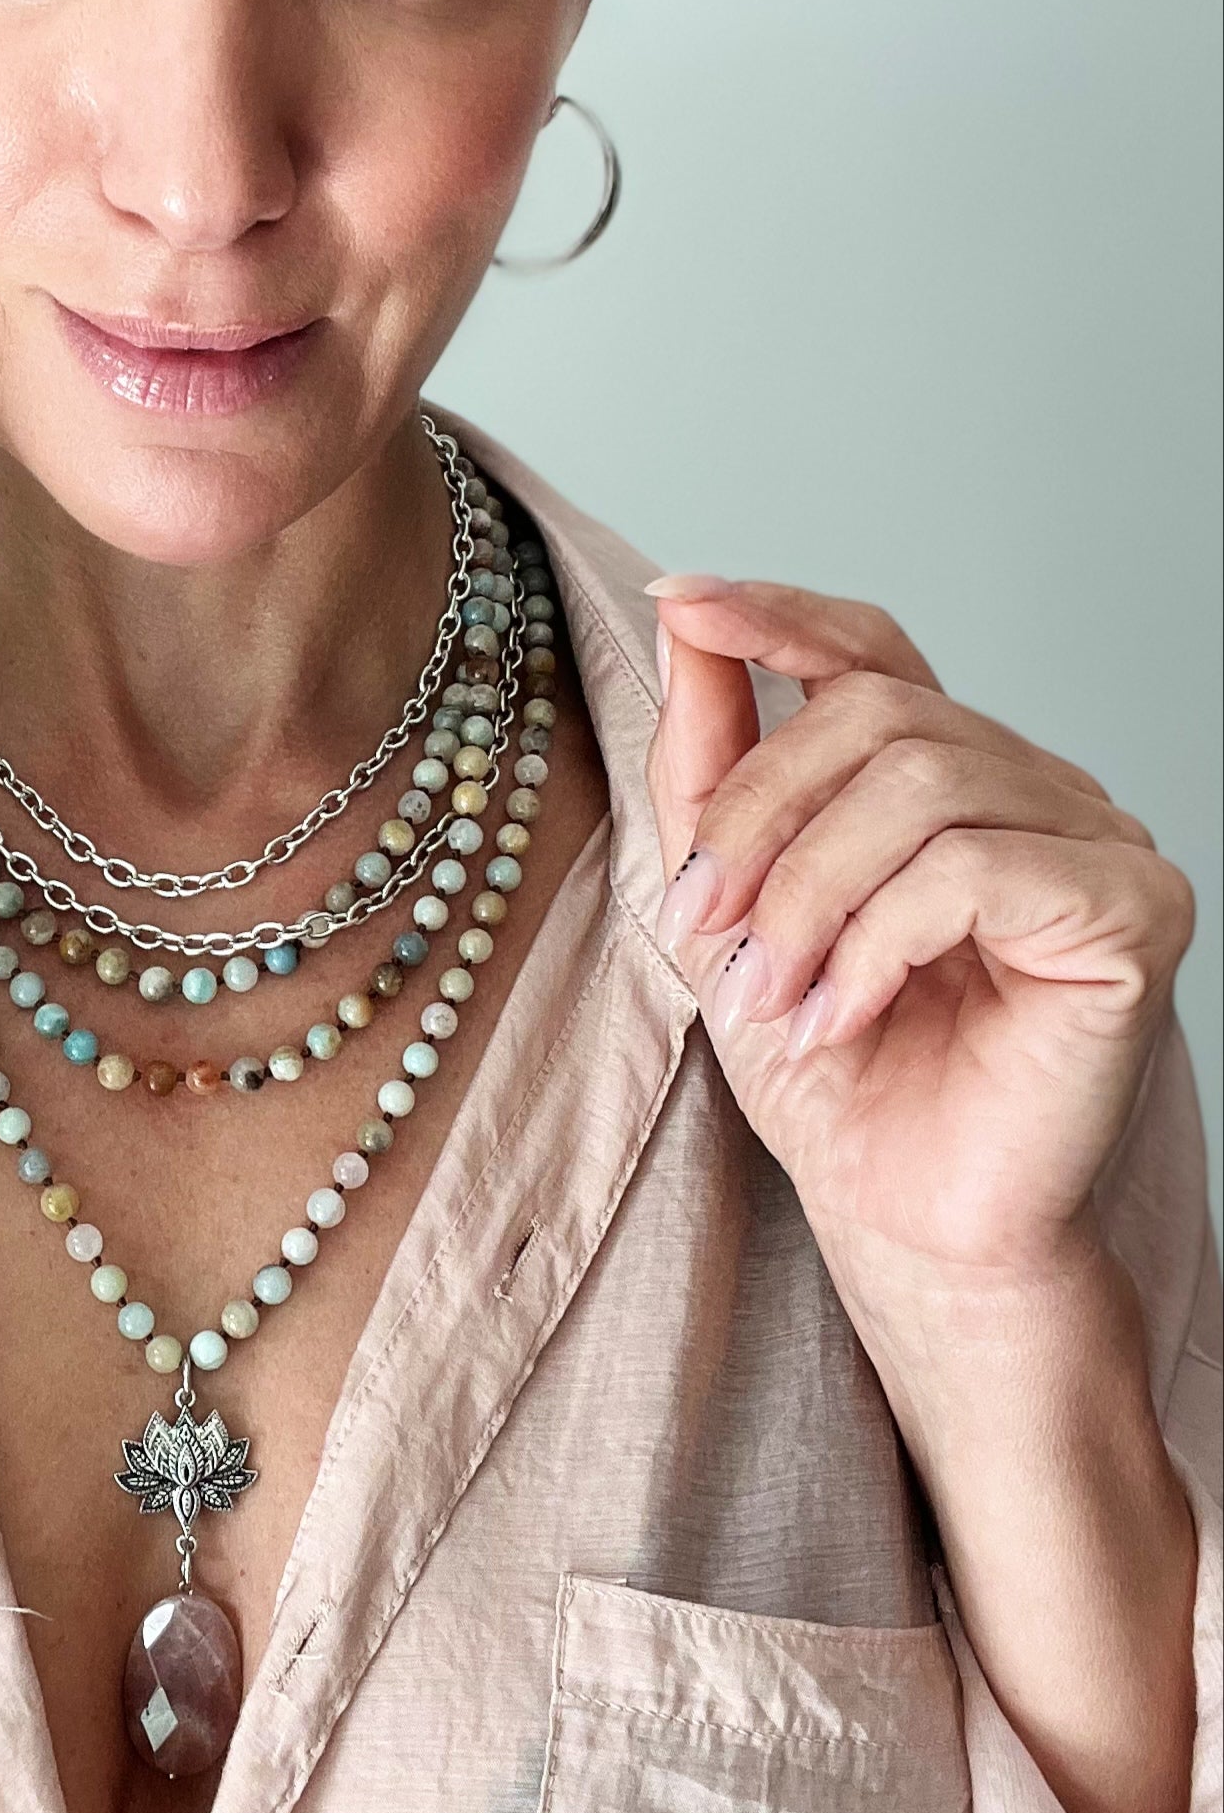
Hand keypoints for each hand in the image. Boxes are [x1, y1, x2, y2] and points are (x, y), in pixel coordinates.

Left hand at [642, 574, 1195, 1289]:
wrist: (905, 1212)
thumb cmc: (829, 1067)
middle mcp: (1029, 785)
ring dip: (808, 895)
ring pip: (920, 782)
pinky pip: (975, 868)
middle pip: (874, 711)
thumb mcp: (731, 902)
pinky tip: (844, 1014)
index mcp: (941, 775)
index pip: (870, 649)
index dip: (778, 614)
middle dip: (759, 815)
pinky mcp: (1132, 909)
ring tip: (772, 993)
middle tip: (706, 924)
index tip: (679, 600)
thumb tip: (686, 624)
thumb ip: (708, 769)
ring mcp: (1093, 838)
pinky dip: (877, 942)